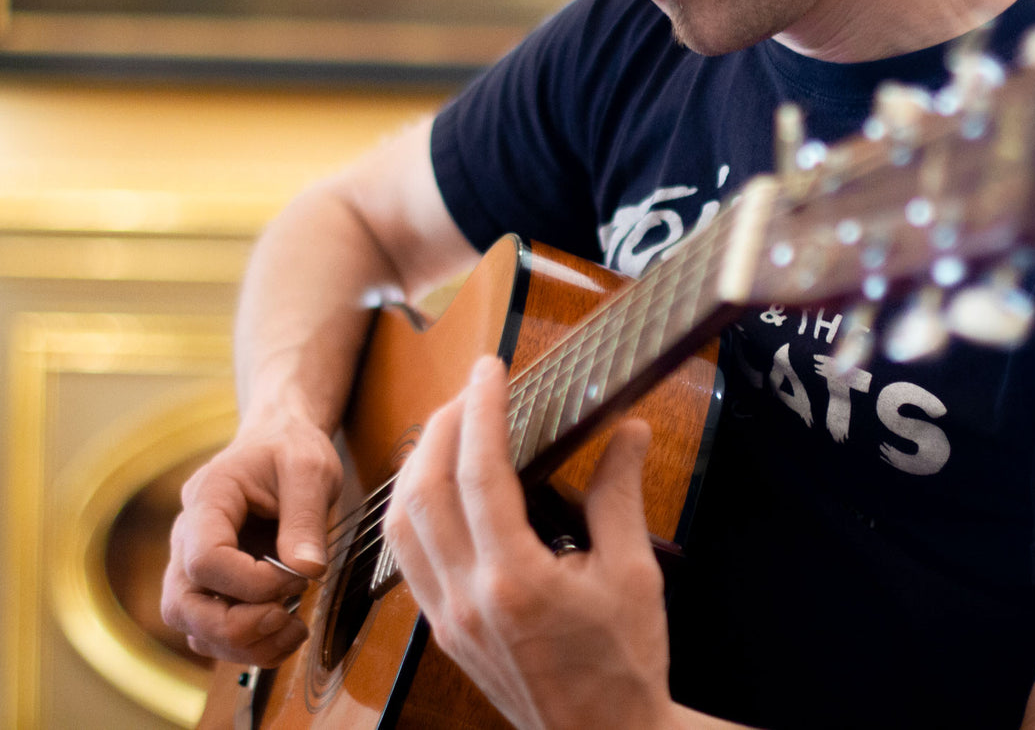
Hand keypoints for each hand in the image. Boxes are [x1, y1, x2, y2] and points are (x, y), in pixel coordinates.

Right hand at [160, 410, 342, 665]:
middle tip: (287, 616)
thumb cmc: (290, 450)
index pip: (204, 559)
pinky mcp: (211, 587)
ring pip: (193, 628)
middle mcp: (187, 538)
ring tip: (293, 630)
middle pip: (182, 604)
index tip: (296, 576)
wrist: (279, 442)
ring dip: (242, 644)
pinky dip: (247, 646)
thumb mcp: (310, 469)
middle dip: (235, 626)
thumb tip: (308, 572)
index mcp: (207, 499)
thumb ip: (306, 518)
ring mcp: (193, 567)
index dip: (249, 582)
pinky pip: (212, 633)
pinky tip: (286, 633)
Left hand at [383, 356, 673, 729]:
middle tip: (470, 389)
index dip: (481, 409)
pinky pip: (407, 559)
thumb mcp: (634, 574)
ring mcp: (449, 619)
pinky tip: (440, 488)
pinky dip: (413, 510)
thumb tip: (626, 431)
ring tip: (449, 428)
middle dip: (440, 425)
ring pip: (400, 525)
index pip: (480, 472)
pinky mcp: (445, 632)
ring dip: (416, 465)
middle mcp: (469, 599)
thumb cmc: (624, 665)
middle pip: (423, 490)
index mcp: (516, 581)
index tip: (490, 369)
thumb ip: (620, 494)